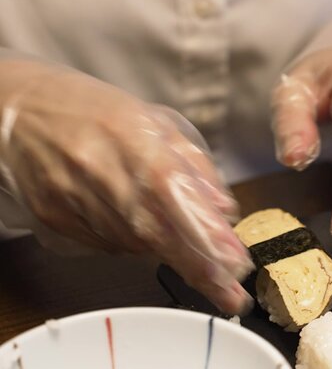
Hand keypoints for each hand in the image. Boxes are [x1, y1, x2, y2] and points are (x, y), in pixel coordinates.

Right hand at [0, 59, 253, 312]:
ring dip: (170, 254)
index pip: (175, 191)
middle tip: (231, 294)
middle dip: (198, 266)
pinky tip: (144, 232)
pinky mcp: (56, 218)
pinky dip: (134, 245)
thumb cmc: (98, 112)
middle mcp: (102, 170)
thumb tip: (223, 208)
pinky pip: (107, 245)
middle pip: (155, 230)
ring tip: (200, 261)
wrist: (22, 113)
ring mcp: (74, 197)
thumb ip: (194, 165)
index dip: (205, 231)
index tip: (235, 261)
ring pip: (133, 243)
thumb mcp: (157, 123)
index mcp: (132, 136)